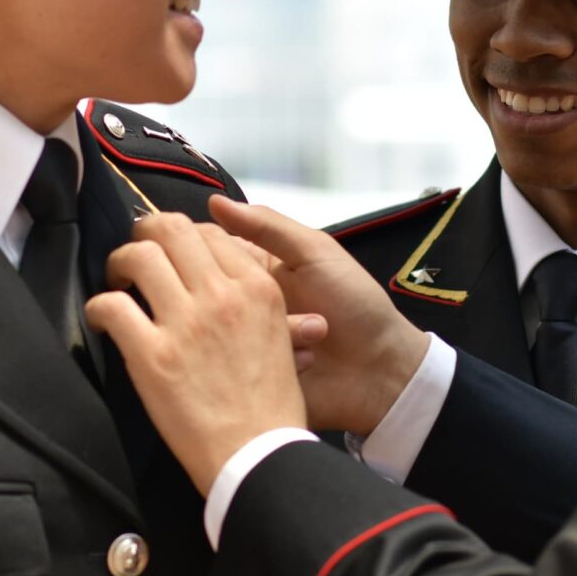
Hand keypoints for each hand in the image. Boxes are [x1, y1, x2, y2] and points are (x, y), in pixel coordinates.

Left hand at [85, 213, 307, 491]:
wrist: (258, 455)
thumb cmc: (273, 406)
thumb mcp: (284, 339)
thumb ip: (257, 305)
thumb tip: (230, 286)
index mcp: (258, 289)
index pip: (211, 233)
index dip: (184, 237)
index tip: (173, 254)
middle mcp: (222, 295)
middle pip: (172, 230)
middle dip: (146, 234)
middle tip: (138, 253)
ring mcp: (186, 323)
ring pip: (139, 257)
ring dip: (121, 262)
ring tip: (118, 281)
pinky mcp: (153, 354)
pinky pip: (112, 306)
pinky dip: (99, 307)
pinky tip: (102, 319)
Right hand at [209, 196, 433, 434]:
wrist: (381, 367)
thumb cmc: (356, 303)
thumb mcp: (315, 253)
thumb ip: (268, 227)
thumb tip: (215, 201)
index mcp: (256, 267)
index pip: (209, 248)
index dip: (199, 249)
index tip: (195, 253)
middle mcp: (245, 301)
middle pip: (206, 291)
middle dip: (227, 296)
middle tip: (274, 302)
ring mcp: (245, 340)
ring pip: (218, 330)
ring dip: (257, 331)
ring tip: (307, 332)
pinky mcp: (249, 374)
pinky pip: (234, 365)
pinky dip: (261, 362)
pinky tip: (300, 360)